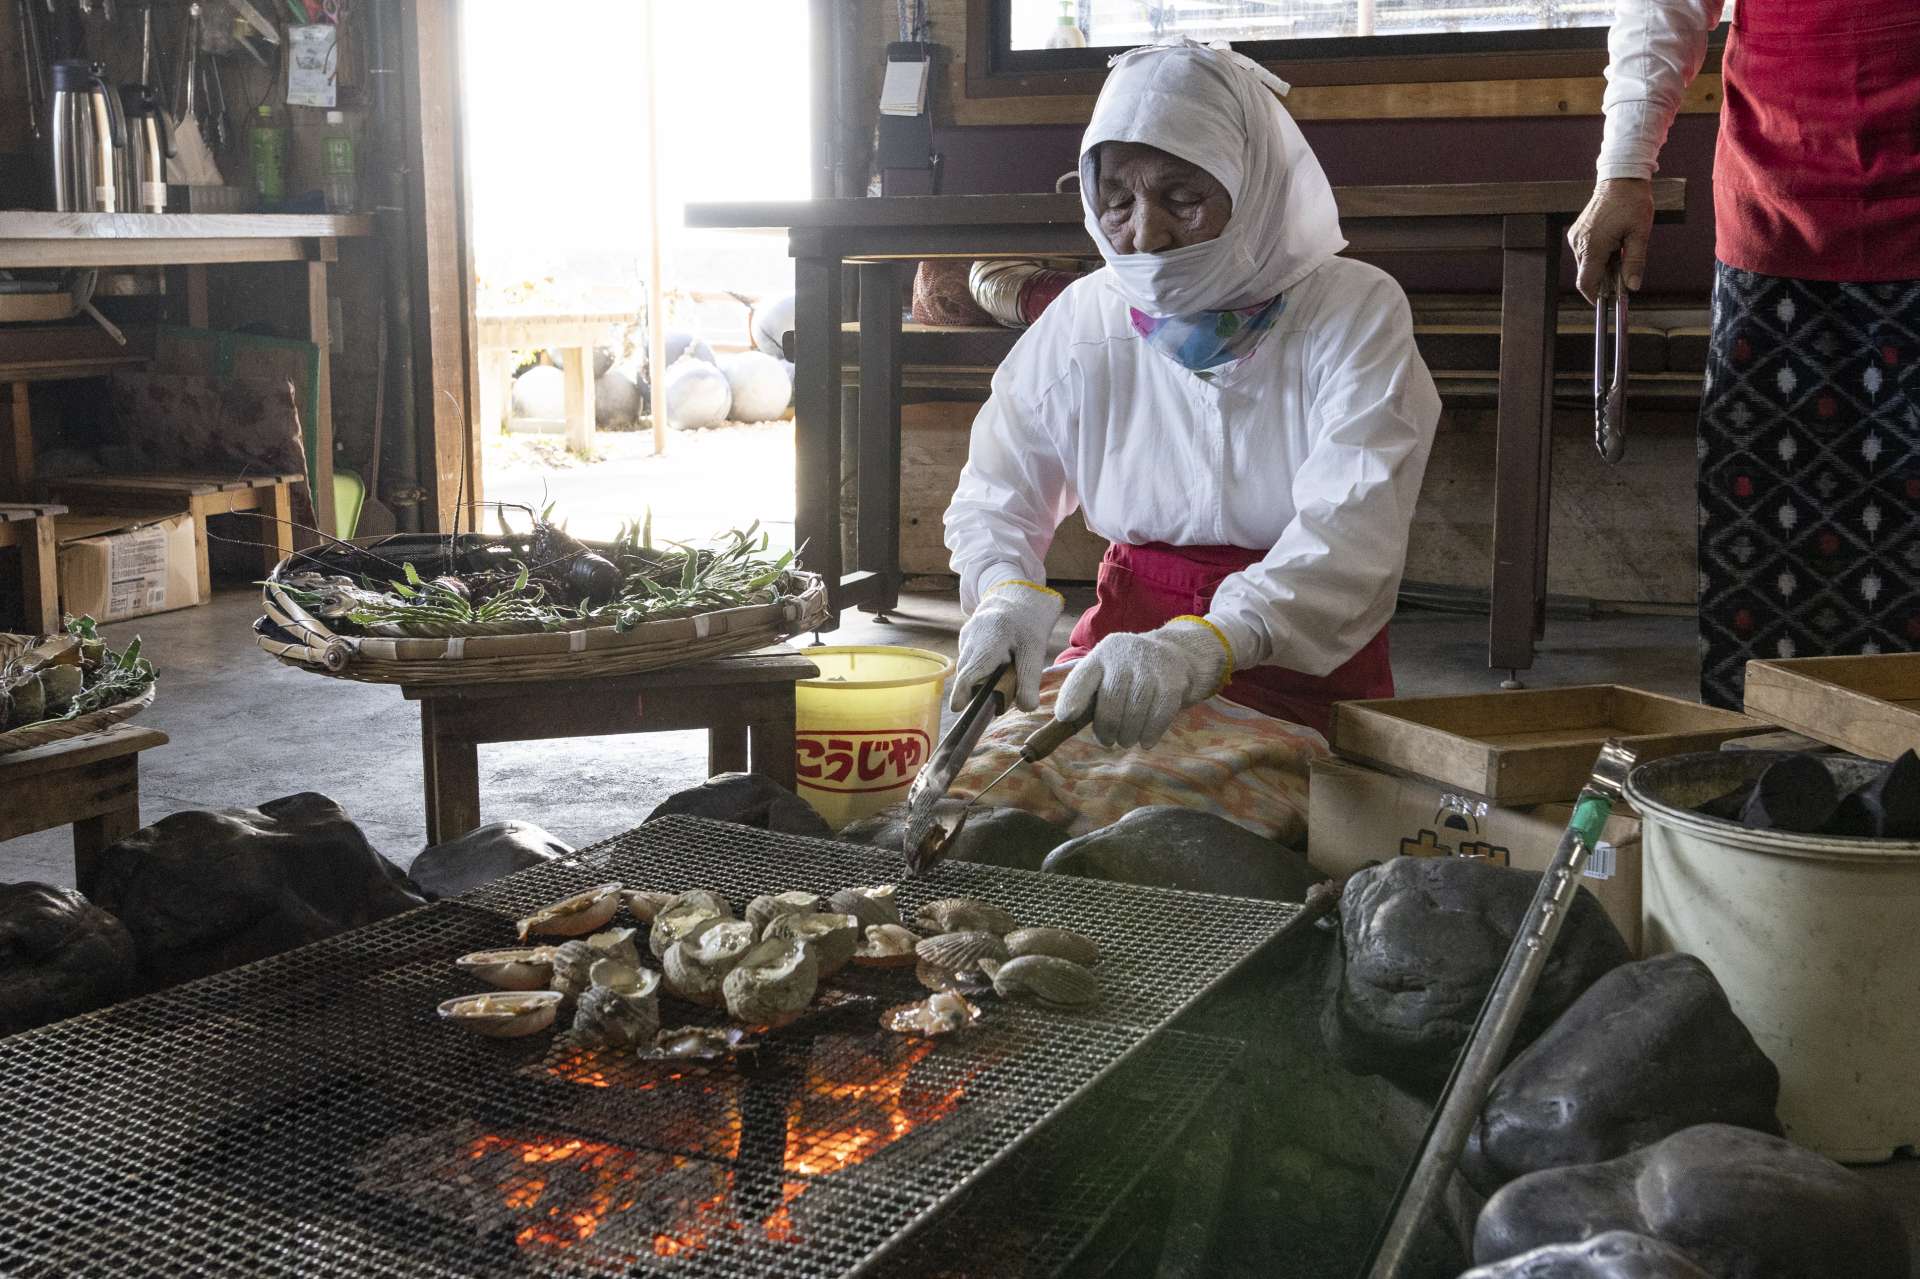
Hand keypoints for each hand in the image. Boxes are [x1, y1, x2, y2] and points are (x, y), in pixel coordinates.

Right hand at [951, 581, 1063, 712]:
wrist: (1017, 594)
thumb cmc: (1028, 621)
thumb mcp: (1035, 650)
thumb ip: (1030, 680)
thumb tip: (1026, 708)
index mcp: (989, 640)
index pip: (970, 672)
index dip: (962, 693)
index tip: (958, 709)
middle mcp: (971, 637)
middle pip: (968, 673)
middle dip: (980, 688)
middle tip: (1004, 688)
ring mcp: (966, 635)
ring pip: (969, 666)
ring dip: (982, 675)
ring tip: (1006, 666)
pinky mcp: (966, 635)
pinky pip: (970, 658)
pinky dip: (981, 665)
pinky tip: (998, 659)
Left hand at [1056, 618, 1230, 750]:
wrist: (1175, 655)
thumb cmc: (1130, 673)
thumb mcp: (1106, 673)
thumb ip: (1085, 693)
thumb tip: (1065, 720)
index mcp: (1101, 654)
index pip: (1083, 676)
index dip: (1072, 697)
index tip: (1066, 717)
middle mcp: (1124, 654)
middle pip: (1111, 700)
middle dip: (1107, 728)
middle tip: (1109, 741)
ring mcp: (1150, 665)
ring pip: (1135, 710)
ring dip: (1129, 734)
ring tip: (1126, 740)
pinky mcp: (1173, 680)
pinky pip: (1159, 714)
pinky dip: (1150, 733)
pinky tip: (1146, 741)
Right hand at [1568, 178, 1654, 303]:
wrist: (1621, 177)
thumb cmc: (1632, 202)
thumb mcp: (1640, 233)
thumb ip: (1635, 262)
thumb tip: (1632, 287)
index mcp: (1593, 246)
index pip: (1586, 283)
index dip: (1596, 297)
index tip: (1609, 301)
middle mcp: (1579, 243)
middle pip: (1587, 275)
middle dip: (1604, 279)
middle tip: (1625, 271)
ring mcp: (1576, 237)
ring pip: (1586, 264)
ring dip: (1602, 266)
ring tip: (1621, 251)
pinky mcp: (1577, 232)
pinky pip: (1585, 252)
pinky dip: (1598, 255)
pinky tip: (1614, 244)